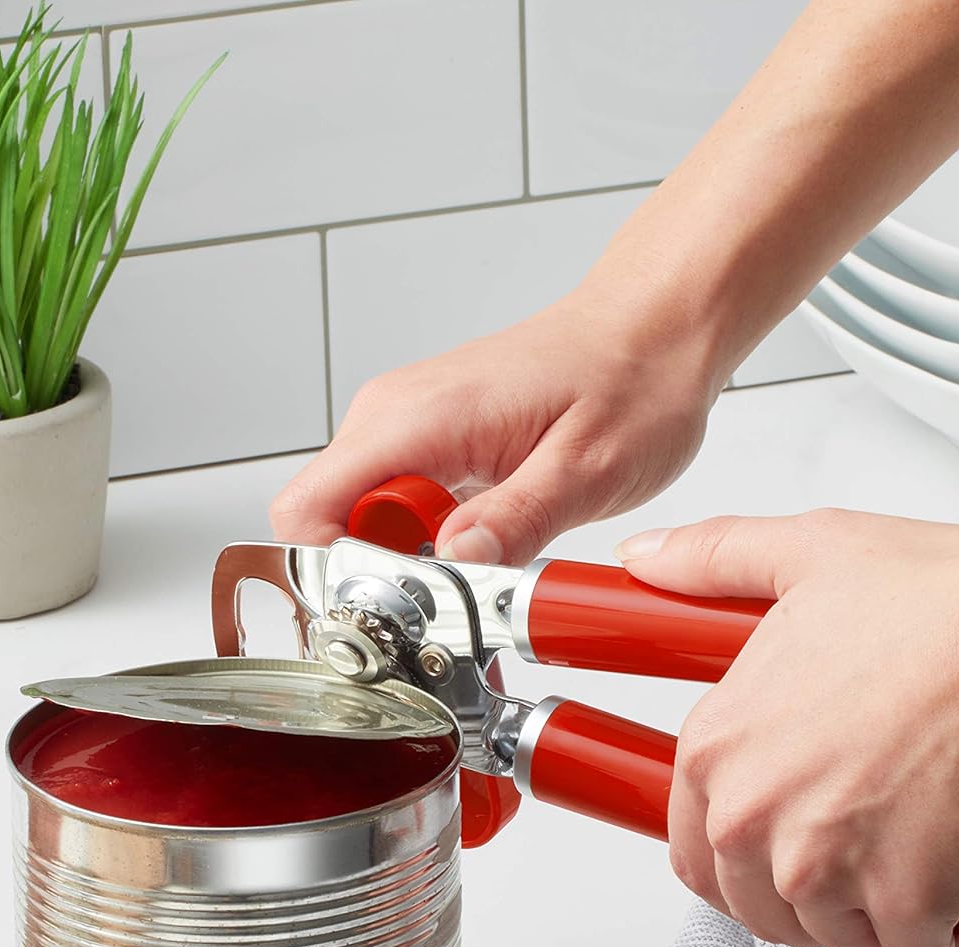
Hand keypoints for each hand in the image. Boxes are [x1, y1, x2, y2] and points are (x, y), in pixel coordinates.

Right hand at [269, 287, 721, 563]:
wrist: (653, 326)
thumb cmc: (631, 377)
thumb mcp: (587, 468)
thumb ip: (514, 521)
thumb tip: (457, 564)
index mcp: (419, 418)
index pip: (306, 509)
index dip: (330, 574)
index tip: (389, 607)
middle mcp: (393, 416)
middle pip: (324, 526)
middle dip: (374, 578)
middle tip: (450, 596)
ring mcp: (403, 425)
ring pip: (357, 521)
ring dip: (403, 562)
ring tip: (477, 565)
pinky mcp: (422, 439)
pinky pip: (390, 507)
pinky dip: (423, 541)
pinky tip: (478, 543)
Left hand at [617, 509, 958, 946]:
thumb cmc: (940, 611)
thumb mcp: (805, 555)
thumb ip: (713, 561)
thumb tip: (647, 557)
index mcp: (716, 750)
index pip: (691, 853)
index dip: (742, 857)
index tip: (784, 847)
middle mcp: (750, 816)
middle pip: (754, 904)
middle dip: (807, 890)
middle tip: (858, 852)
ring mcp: (817, 869)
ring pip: (830, 934)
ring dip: (870, 911)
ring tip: (909, 852)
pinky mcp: (895, 907)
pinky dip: (933, 930)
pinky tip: (953, 880)